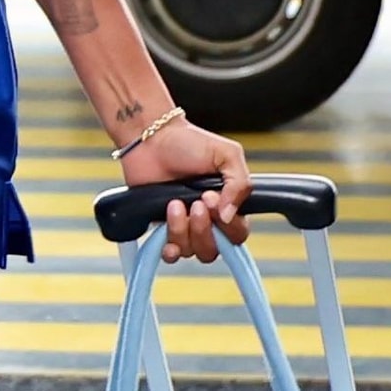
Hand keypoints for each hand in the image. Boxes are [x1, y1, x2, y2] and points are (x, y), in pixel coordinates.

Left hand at [119, 121, 249, 260]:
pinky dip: (169, 246)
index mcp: (227, 206)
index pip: (238, 234)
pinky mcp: (160, 227)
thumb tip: (228, 216)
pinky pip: (169, 252)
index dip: (228, 225)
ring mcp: (183, 226)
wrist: (151, 137)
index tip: (212, 198)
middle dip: (205, 230)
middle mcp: (207, 221)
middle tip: (196, 202)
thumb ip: (240, 185)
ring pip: (191, 251)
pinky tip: (165, 227)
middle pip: (214, 250)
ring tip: (175, 203)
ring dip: (183, 230)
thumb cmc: (189, 142)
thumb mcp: (227, 155)